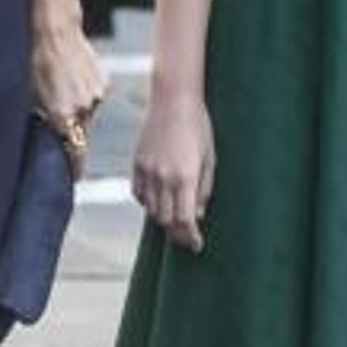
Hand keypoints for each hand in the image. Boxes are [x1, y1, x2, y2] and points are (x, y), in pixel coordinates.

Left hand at [31, 17, 107, 180]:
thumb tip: (41, 139)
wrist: (54, 29)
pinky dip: (84, 95)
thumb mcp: (27, 96)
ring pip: (87, 115)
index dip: (74, 169)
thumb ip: (39, 121)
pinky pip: (94, 98)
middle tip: (57, 124)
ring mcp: (97, 96)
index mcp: (63, 116)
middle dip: (71, 134)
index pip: (76, 155)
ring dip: (77, 112)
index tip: (72, 176)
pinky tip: (70, 79)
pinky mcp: (104, 83)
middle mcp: (84, 109)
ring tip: (61, 92)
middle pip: (81, 135)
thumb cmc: (33, 61)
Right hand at [132, 88, 215, 253]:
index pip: (185, 220)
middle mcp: (163, 177)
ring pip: (151, 210)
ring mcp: (147, 171)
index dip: (190, 237)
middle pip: (166, 220)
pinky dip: (149, 203)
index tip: (197, 245)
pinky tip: (159, 200)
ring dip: (163, 218)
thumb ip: (204, 189)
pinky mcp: (136, 164)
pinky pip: (139, 194)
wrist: (173, 100)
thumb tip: (198, 214)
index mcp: (185, 177)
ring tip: (175, 218)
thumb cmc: (199, 127)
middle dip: (177, 233)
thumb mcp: (210, 159)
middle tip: (187, 236)